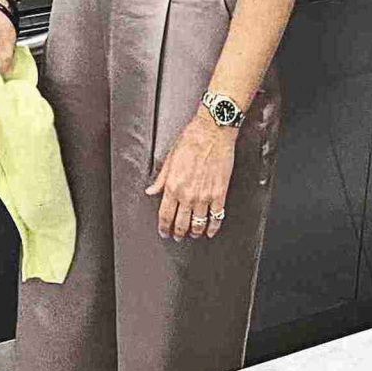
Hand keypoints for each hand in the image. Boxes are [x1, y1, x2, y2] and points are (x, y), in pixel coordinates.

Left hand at [145, 111, 236, 239]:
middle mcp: (188, 195)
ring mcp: (205, 196)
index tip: (164, 232)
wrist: (212, 133)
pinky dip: (213, 227)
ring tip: (193, 235)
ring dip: (195, 232)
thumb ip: (160, 179)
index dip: (164, 227)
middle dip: (178, 233)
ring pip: (199, 224)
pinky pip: (217, 217)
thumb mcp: (169, 159)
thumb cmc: (190, 141)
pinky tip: (211, 231)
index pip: (165, 215)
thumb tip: (151, 191)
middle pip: (181, 223)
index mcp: (173, 186)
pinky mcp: (220, 194)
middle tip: (178, 237)